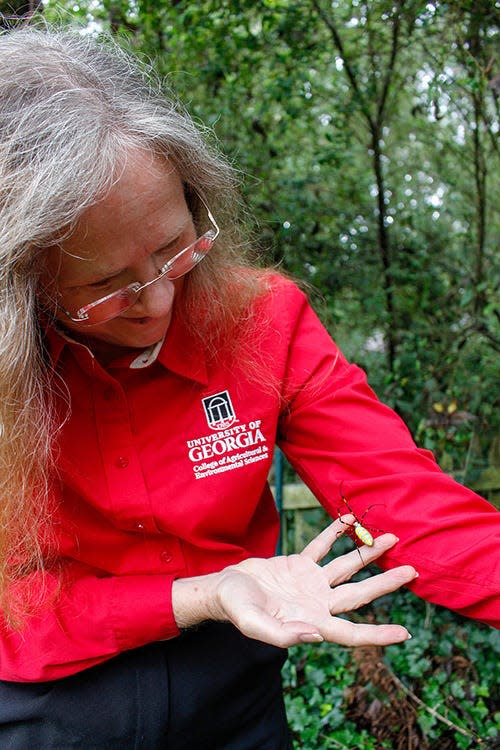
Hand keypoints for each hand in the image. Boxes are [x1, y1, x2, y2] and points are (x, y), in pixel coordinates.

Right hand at [211, 516, 415, 647]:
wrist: (223, 588)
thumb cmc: (237, 609)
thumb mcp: (255, 625)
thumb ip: (283, 634)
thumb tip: (316, 635)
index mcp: (311, 622)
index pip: (350, 632)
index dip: (377, 635)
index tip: (404, 634)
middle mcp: (318, 603)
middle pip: (359, 594)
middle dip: (386, 583)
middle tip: (412, 571)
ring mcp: (311, 583)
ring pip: (347, 566)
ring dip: (369, 553)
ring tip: (392, 538)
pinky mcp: (300, 564)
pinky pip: (323, 546)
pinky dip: (336, 533)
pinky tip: (350, 520)